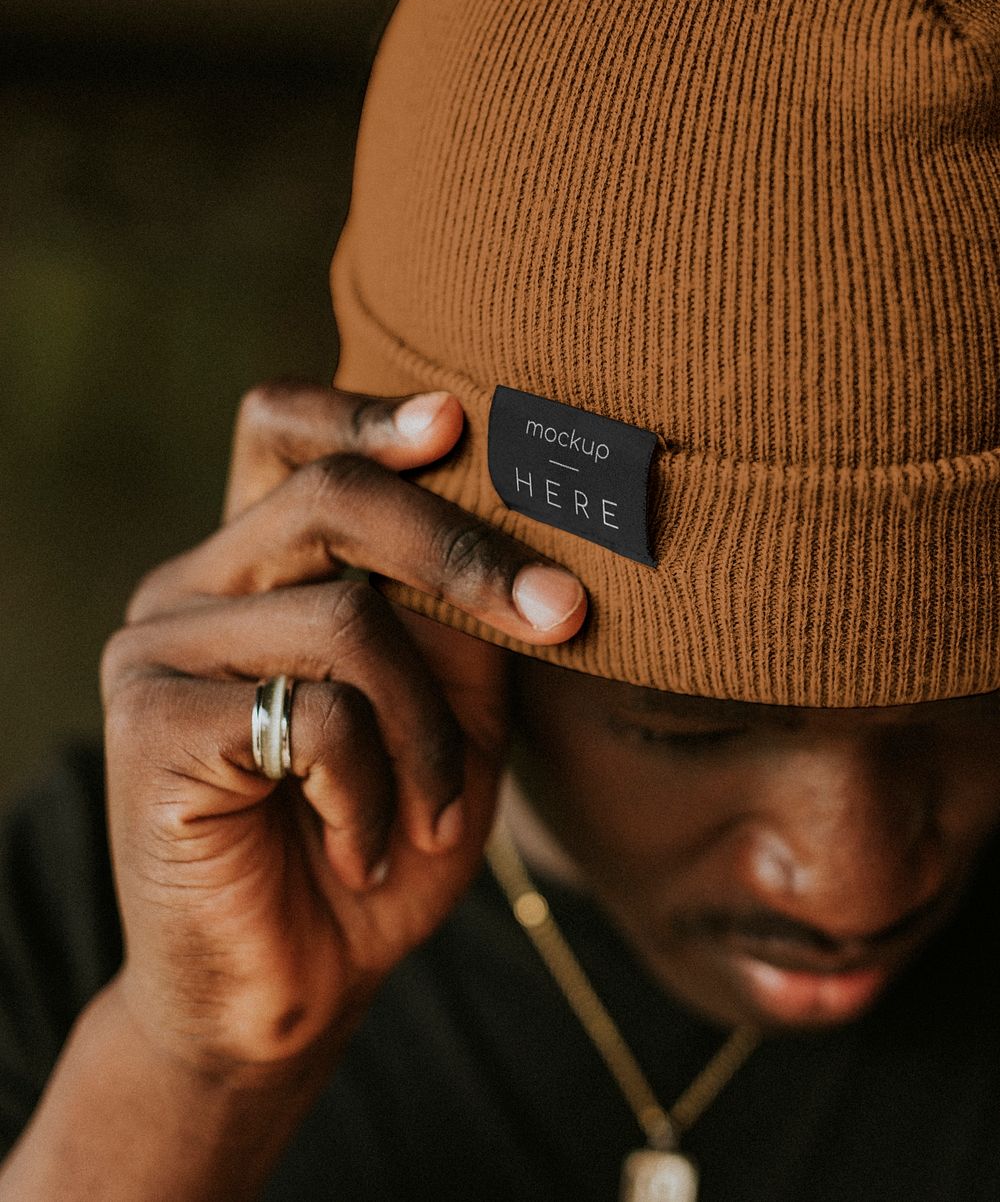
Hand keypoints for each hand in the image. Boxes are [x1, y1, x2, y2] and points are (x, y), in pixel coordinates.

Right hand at [99, 381, 587, 1081]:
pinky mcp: (149, 721)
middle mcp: (193, 584)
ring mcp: (159, 646)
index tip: (462, 421)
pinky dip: (372, 786)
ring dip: (427, 732)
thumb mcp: (450, 714)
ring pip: (344, 618)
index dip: (368, 410)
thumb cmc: (382, 838)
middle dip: (465, 553)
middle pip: (332, 494)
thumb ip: (464, 618)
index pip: (283, 429)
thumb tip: (522, 516)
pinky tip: (362, 846)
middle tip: (563, 615)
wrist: (293, 987)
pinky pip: (311, 711)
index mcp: (257, 564)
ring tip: (431, 815)